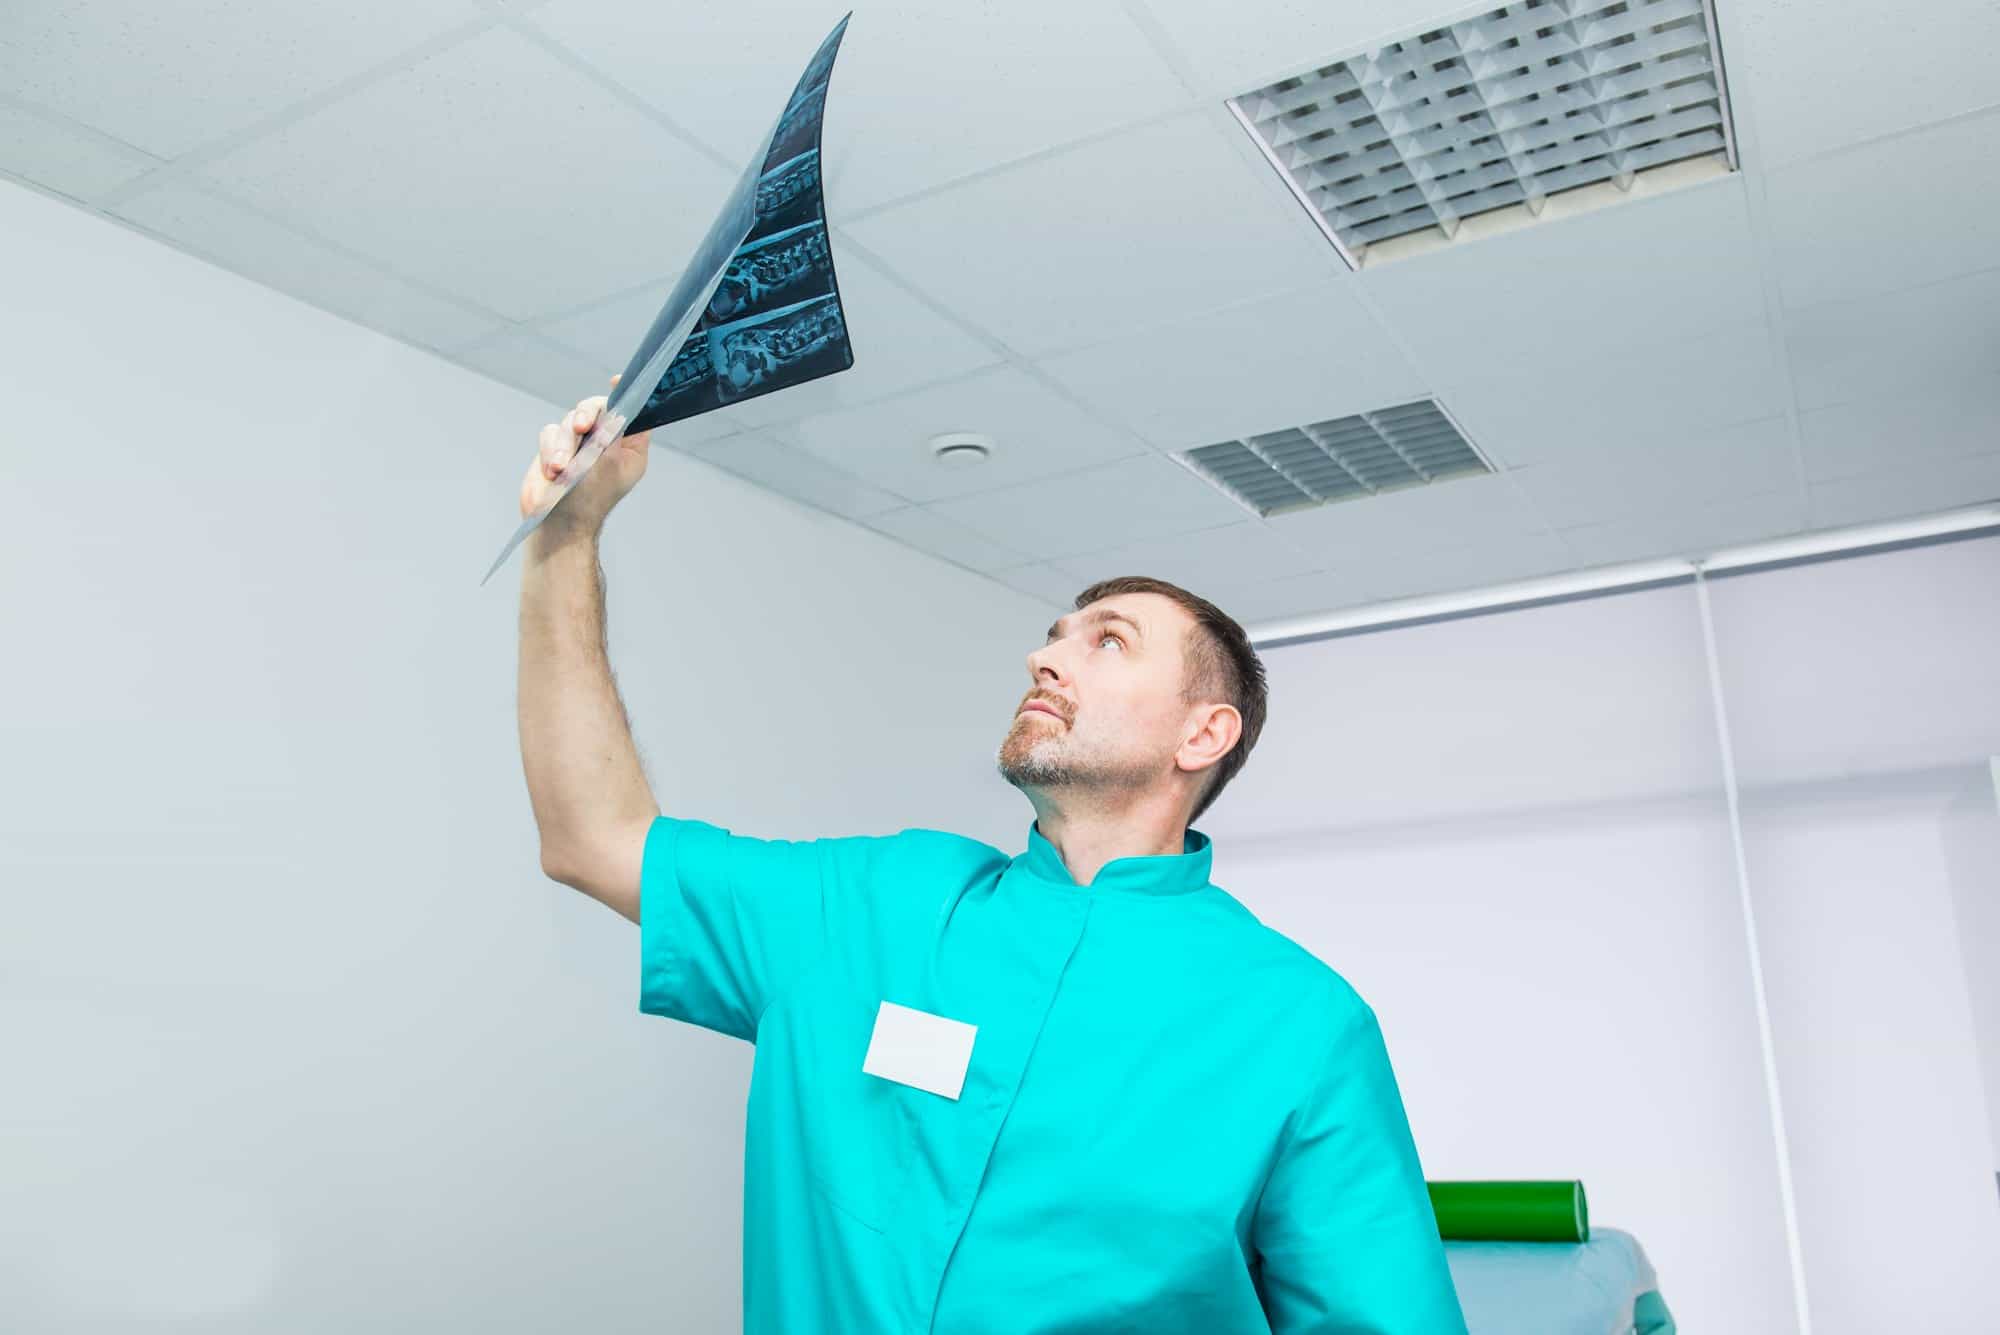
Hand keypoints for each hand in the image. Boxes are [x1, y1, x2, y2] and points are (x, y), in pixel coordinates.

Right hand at [519, 374, 652, 531]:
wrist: (558, 523)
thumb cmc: (592, 499)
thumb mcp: (612, 463)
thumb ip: (615, 431)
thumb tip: (620, 404)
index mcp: (628, 445)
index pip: (631, 411)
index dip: (625, 393)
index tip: (616, 381)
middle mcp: (604, 441)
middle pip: (596, 407)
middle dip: (586, 414)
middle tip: (583, 427)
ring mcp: (579, 444)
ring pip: (569, 421)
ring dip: (564, 444)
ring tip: (562, 469)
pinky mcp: (554, 448)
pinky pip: (549, 434)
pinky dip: (550, 451)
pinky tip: (553, 472)